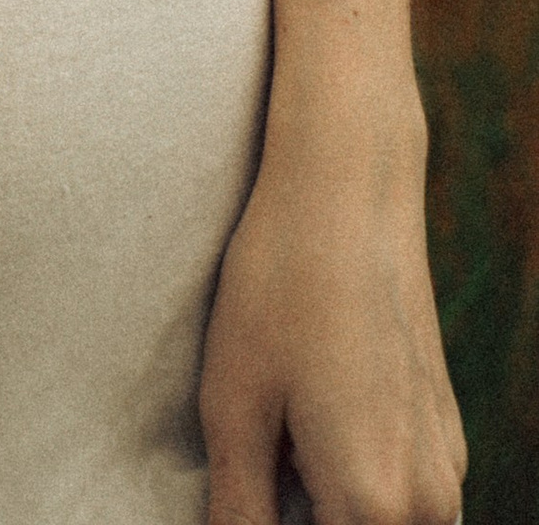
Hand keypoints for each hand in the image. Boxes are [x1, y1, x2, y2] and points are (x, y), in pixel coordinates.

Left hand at [201, 115, 464, 524]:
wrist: (349, 191)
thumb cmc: (280, 287)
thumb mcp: (233, 404)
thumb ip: (239, 509)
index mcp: (376, 504)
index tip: (247, 501)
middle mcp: (430, 501)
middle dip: (311, 519)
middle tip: (263, 478)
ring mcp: (448, 465)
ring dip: (340, 515)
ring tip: (284, 460)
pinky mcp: (448, 433)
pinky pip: (413, 502)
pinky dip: (367, 494)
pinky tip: (313, 435)